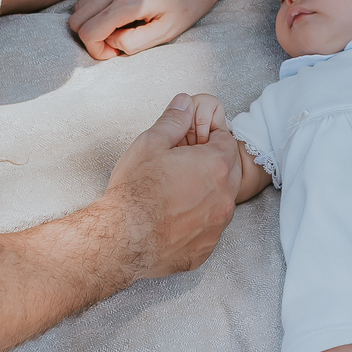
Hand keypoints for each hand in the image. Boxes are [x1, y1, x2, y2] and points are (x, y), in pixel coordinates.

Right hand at [69, 0, 219, 59]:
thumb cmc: (187, 6)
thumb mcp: (166, 33)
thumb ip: (133, 43)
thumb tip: (110, 41)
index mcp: (130, 2)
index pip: (88, 32)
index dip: (96, 50)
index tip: (116, 51)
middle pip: (77, 19)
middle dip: (92, 37)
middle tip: (117, 41)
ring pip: (80, 6)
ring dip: (93, 22)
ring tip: (119, 28)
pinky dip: (98, 8)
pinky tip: (121, 14)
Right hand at [105, 93, 240, 277]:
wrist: (121, 239)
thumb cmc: (135, 191)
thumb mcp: (150, 144)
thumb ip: (173, 121)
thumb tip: (184, 103)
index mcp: (217, 166)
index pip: (227, 142)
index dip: (210, 139)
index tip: (194, 143)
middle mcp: (225, 197)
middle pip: (230, 171)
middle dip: (213, 164)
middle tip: (184, 166)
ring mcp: (217, 226)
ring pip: (221, 201)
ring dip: (207, 193)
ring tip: (177, 192)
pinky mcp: (206, 248)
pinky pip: (209, 229)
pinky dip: (198, 221)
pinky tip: (174, 218)